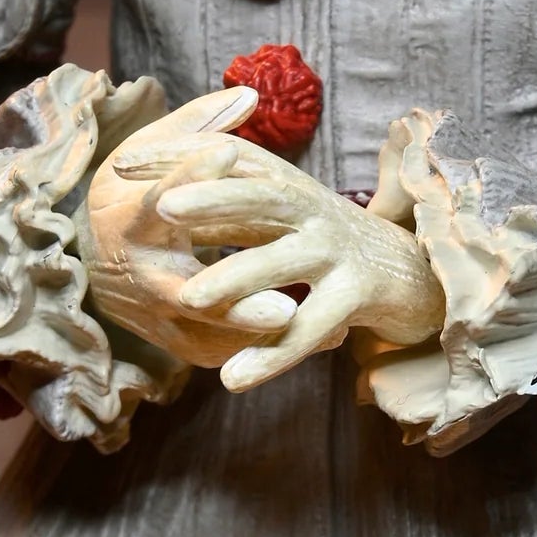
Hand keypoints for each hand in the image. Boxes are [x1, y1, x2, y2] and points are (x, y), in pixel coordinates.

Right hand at [82, 88, 302, 370]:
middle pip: (183, 290)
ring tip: (311, 326)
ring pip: (207, 332)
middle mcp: (139, 272)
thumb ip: (197, 125)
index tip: (229, 152)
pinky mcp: (170, 341)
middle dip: (233, 299)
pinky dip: (257, 350)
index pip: (159, 196)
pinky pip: (215, 352)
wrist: (90, 264)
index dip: (190, 174)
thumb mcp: (148, 156)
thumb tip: (249, 93)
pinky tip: (305, 339)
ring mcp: (154, 314)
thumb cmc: (130, 197)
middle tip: (286, 306)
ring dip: (257, 334)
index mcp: (129, 219)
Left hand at [158, 139, 444, 395]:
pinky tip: (233, 379)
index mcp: (288, 186)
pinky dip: (273, 355)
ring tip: (190, 298)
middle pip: (262, 197)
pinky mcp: (360, 295)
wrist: (414, 274)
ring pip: (284, 262)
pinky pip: (309, 328)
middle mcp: (313, 210)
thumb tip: (161, 195)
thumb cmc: (328, 243)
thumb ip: (229, 207)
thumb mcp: (279, 217)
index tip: (122, 163)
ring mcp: (338, 251)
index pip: (231, 159)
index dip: (182, 157)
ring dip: (238, 279)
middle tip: (164, 206)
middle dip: (213, 198)